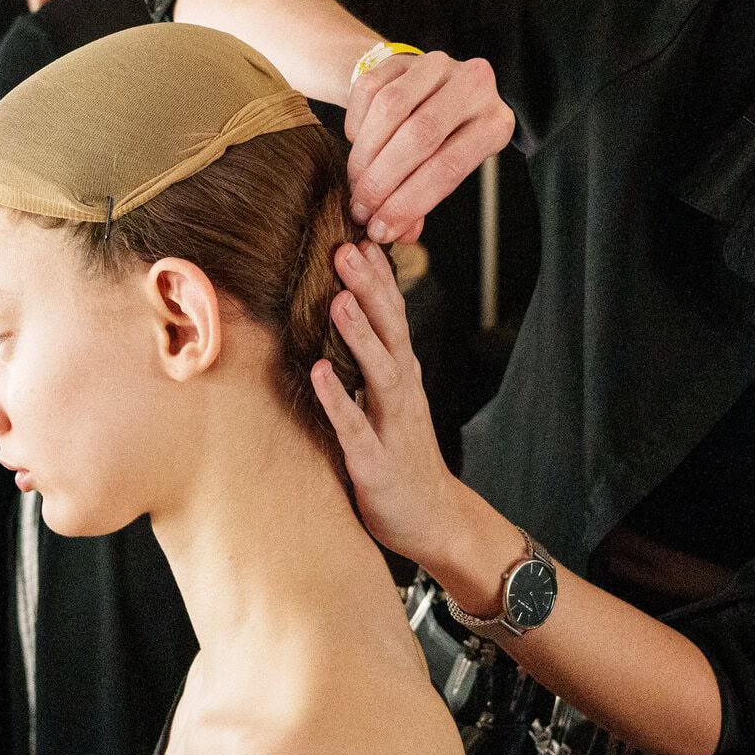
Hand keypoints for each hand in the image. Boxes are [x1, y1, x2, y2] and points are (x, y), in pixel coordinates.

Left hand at [309, 240, 468, 563]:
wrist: (434, 520)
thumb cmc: (402, 458)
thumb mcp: (389, 403)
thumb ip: (371, 363)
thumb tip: (343, 319)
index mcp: (401, 376)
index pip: (393, 316)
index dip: (378, 277)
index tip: (358, 233)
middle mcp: (402, 393)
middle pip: (390, 331)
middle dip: (369, 289)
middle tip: (346, 247)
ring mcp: (393, 426)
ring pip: (380, 372)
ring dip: (360, 334)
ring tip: (337, 298)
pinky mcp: (377, 462)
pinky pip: (357, 426)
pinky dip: (340, 399)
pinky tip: (320, 373)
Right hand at [342, 52, 513, 244]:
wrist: (421, 93)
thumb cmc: (438, 145)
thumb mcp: (443, 171)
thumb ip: (423, 203)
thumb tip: (400, 234)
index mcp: (496, 123)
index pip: (449, 168)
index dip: (409, 203)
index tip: (380, 229)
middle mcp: (475, 86)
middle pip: (420, 136)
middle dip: (383, 181)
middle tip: (361, 209)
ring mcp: (438, 64)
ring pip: (390, 110)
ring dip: (365, 157)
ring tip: (354, 185)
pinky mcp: (402, 56)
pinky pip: (368, 92)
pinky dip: (357, 128)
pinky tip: (357, 149)